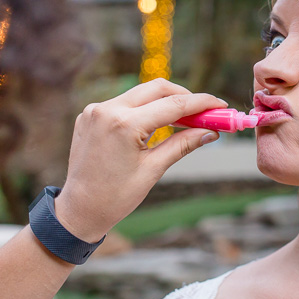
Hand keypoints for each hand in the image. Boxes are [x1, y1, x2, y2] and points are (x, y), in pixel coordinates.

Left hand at [53, 78, 226, 241]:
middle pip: (157, 88)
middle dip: (184, 96)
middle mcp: (107, 110)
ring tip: (185, 119)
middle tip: (205, 111)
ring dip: (164, 102)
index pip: (173, 104)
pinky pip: (123, 103)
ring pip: (140, 93)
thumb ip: (183, 144)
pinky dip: (143, 109)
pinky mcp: (89, 115)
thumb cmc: (115, 197)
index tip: (220, 105)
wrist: (78, 210)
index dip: (201, 103)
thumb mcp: (153, 169)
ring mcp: (94, 110)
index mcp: (124, 125)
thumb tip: (211, 132)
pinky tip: (155, 124)